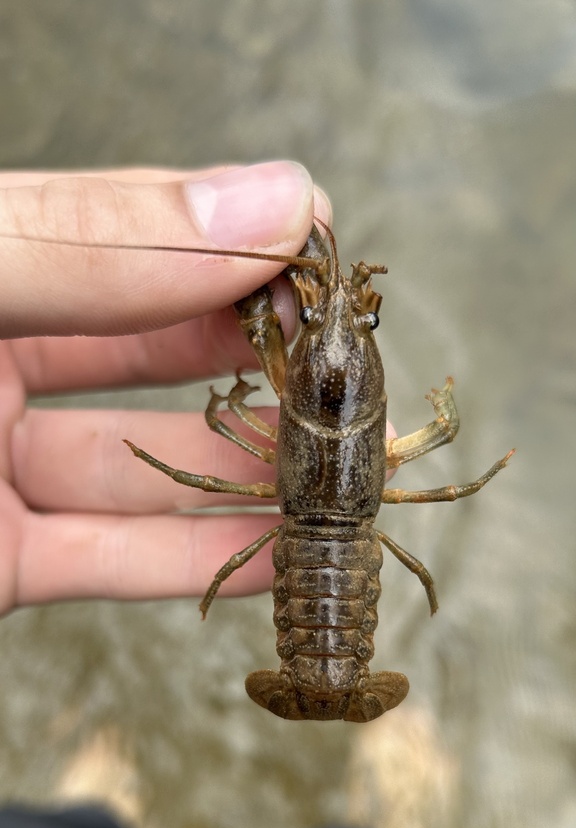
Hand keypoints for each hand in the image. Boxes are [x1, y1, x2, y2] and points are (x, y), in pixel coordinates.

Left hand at [0, 162, 330, 615]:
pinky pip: (111, 559)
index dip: (226, 244)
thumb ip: (94, 243)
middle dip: (253, 361)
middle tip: (343, 370)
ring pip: (143, 470)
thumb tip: (269, 205)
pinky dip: (199, 559)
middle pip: (147, 358)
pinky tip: (278, 551)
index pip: (127, 241)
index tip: (318, 255)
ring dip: (246, 474)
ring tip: (335, 469)